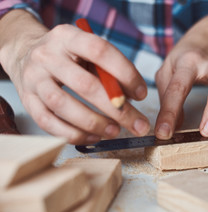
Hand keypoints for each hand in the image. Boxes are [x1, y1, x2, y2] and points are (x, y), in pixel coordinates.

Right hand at [0, 10, 149, 143]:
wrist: (24, 55)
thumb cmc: (67, 57)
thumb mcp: (87, 53)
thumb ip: (109, 71)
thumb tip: (134, 98)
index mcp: (67, 37)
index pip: (100, 51)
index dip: (125, 73)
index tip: (142, 94)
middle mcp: (47, 56)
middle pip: (85, 85)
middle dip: (117, 110)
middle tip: (138, 124)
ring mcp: (34, 79)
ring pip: (63, 106)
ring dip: (94, 123)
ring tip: (115, 131)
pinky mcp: (27, 100)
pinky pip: (48, 122)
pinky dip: (73, 134)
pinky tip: (94, 137)